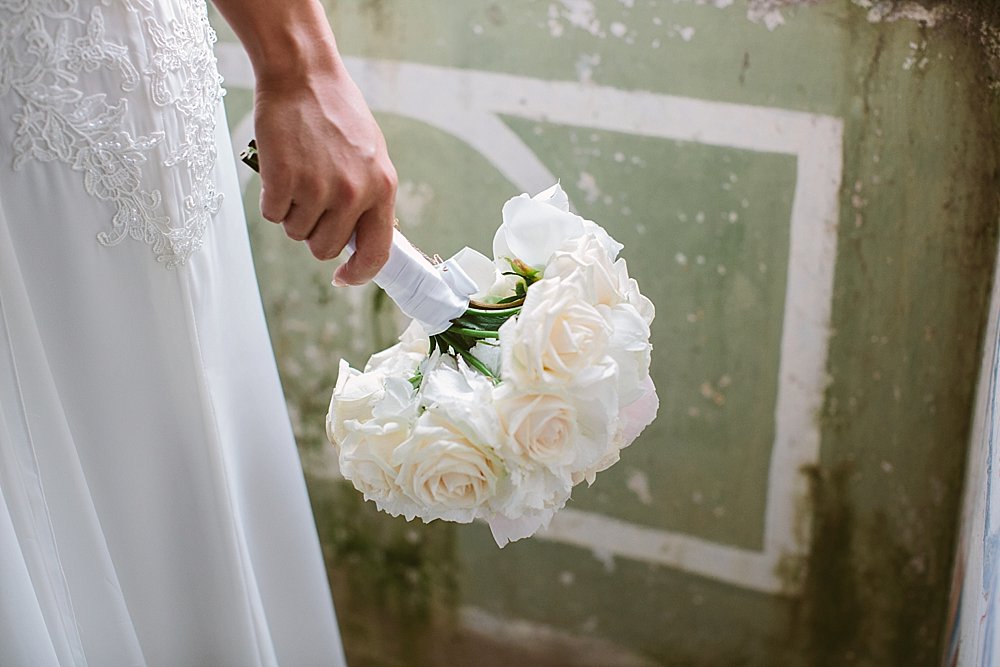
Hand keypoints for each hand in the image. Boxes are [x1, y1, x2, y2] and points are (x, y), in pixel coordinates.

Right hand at [253, 58, 396, 284]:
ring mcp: (319, 188)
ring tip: (298, 174)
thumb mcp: (371, 155)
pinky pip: (272, 215)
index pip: (377, 253)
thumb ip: (370, 197)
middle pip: (326, 247)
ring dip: (292, 211)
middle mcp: (354, 193)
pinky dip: (271, 199)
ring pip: (297, 232)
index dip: (359, 273)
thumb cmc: (336, 113)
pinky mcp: (284, 181)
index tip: (343, 277)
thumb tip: (363, 239)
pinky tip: (280, 169)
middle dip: (314, 232)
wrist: (302, 75)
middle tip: (310, 199)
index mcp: (383, 188)